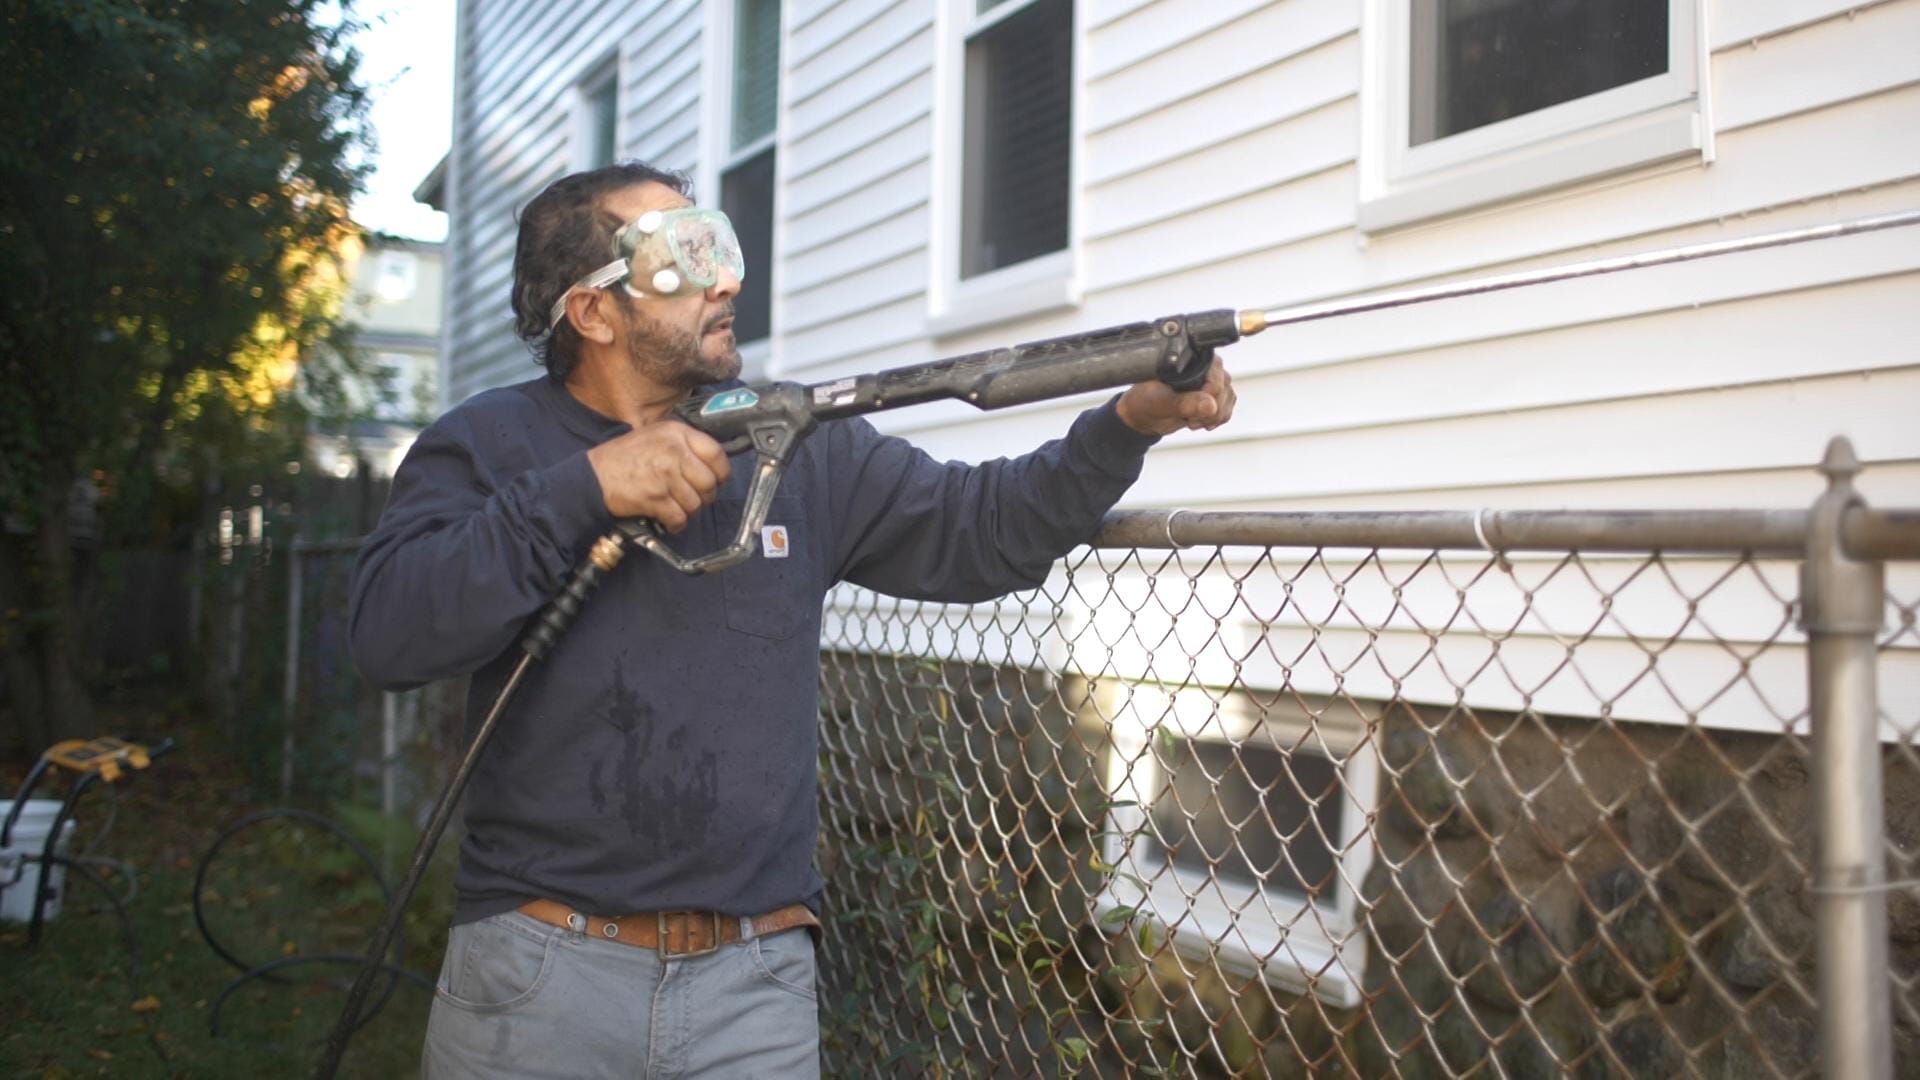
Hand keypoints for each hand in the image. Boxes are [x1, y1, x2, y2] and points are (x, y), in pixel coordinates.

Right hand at [585, 421, 731, 531]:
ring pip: (696, 503)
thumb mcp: (655, 436)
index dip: (720, 472)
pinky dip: (676, 525)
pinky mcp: (655, 497)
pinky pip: (679, 518)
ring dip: (688, 512)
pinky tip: (668, 521)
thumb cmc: (623, 458)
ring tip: (675, 508)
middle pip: (709, 482)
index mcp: (676, 433)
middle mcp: (673, 451)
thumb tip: (711, 465)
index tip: (717, 481)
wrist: (592, 477)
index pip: (716, 453)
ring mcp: (665, 474)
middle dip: (704, 496)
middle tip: (692, 499)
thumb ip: (683, 445)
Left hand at [1115, 357, 1236, 435]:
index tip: (1192, 412)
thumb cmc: (1145, 402)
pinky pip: (1226, 409)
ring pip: (1228, 401)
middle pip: (1224, 391)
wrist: (1142, 415)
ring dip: (1212, 417)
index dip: (1208, 398)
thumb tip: (1210, 405)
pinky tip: (1198, 421)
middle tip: (1189, 419)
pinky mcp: (1214, 395)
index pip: (1217, 377)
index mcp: (1192, 359)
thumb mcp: (1162, 403)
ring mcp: (1212, 380)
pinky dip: (1215, 420)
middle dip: (1210, 411)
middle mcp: (1205, 366)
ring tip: (1191, 420)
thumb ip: (1185, 404)